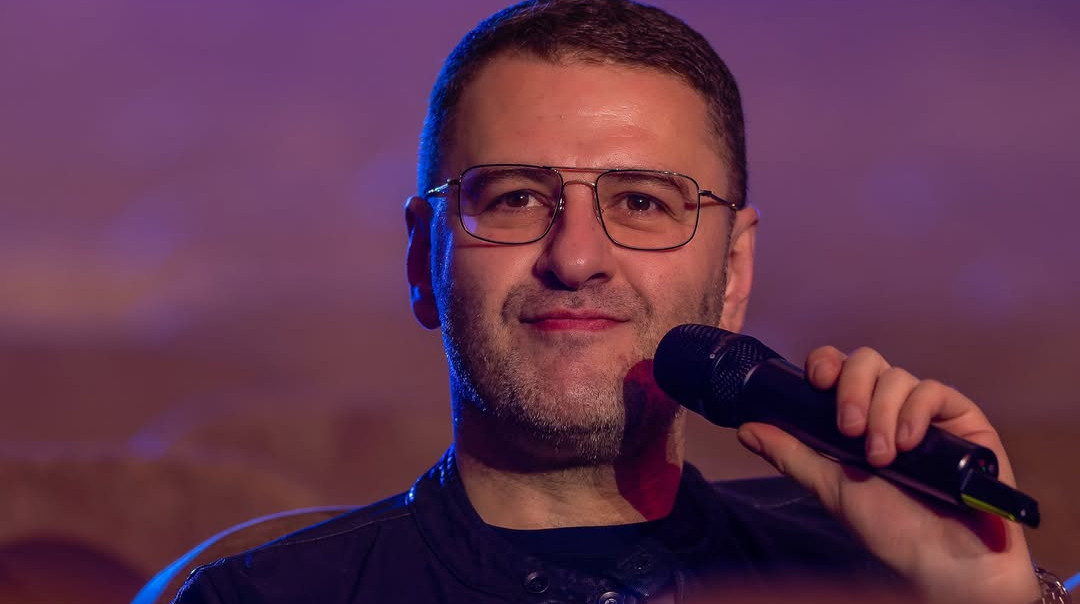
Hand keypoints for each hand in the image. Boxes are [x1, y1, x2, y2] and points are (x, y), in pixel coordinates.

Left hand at [735, 345, 1039, 603]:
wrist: (942, 558)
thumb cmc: (890, 527)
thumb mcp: (830, 486)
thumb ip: (791, 454)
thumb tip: (746, 428)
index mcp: (858, 417)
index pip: (839, 368)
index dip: (826, 363)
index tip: (816, 381)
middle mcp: (891, 407)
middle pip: (866, 361)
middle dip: (851, 389)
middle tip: (848, 430)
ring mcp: (927, 411)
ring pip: (897, 377)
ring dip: (882, 414)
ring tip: (881, 457)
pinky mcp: (962, 418)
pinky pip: (933, 390)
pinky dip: (915, 412)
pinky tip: (908, 444)